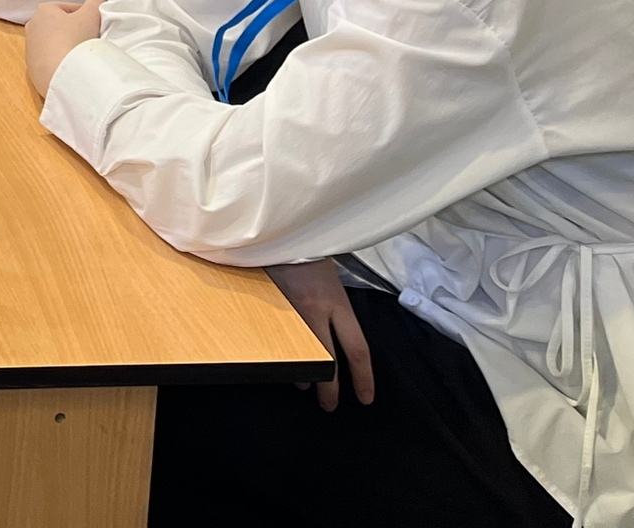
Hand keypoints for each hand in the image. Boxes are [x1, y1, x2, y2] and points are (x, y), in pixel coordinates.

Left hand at [22, 0, 103, 98]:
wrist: (60, 73)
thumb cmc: (74, 39)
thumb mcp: (91, 15)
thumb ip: (95, 3)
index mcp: (44, 10)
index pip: (70, 8)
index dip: (86, 15)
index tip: (96, 24)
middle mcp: (32, 27)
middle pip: (61, 26)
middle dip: (75, 30)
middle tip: (91, 38)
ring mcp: (30, 48)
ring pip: (55, 43)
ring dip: (67, 46)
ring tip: (81, 54)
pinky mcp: (32, 67)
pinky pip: (51, 60)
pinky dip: (60, 61)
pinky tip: (71, 65)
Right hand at [268, 259, 372, 410]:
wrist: (275, 229)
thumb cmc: (306, 249)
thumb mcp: (330, 277)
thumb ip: (333, 304)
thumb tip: (335, 330)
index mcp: (335, 302)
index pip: (356, 349)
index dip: (363, 377)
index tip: (365, 398)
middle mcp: (314, 311)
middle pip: (327, 363)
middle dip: (330, 390)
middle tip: (329, 405)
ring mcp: (288, 312)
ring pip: (299, 356)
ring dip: (302, 375)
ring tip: (304, 385)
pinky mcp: (267, 309)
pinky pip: (278, 343)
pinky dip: (282, 356)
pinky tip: (282, 363)